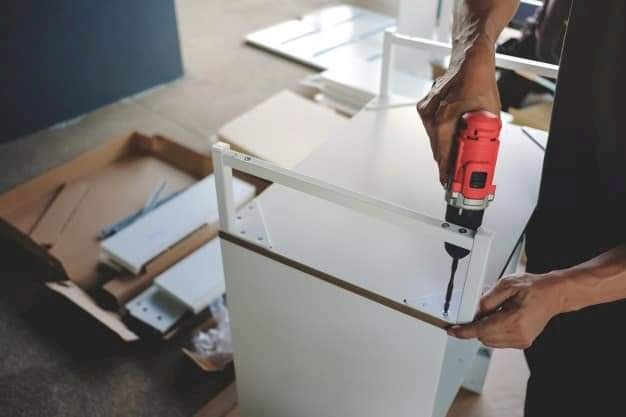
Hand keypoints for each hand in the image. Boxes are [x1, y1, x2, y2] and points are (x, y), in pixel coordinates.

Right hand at [417, 36, 500, 183]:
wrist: (469, 59)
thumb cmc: (479, 81)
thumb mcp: (490, 115)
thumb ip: (483, 138)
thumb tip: (481, 159)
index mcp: (446, 117)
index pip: (443, 156)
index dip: (448, 175)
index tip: (452, 186)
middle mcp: (432, 115)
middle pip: (438, 152)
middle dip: (450, 164)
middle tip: (460, 176)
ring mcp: (426, 112)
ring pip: (435, 142)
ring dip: (447, 149)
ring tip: (461, 150)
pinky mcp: (425, 110)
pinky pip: (433, 131)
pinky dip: (443, 136)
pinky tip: (454, 132)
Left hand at [447, 273, 566, 348]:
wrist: (553, 294)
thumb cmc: (533, 288)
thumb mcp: (506, 285)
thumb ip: (488, 299)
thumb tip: (473, 310)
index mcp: (514, 320)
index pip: (481, 330)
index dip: (463, 331)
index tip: (452, 330)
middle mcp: (519, 334)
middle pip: (483, 337)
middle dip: (475, 326)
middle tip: (478, 311)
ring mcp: (522, 341)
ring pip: (490, 341)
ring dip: (485, 330)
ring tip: (496, 312)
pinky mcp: (523, 343)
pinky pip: (499, 341)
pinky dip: (493, 332)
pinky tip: (501, 318)